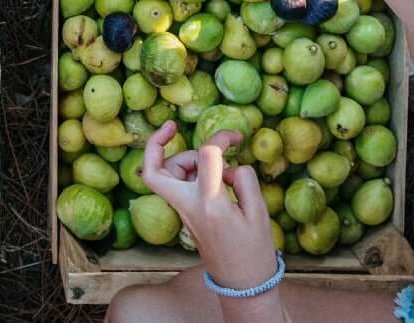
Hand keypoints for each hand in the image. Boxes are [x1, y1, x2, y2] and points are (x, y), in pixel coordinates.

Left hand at [141, 122, 280, 294]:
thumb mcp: (258, 213)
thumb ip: (244, 180)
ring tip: (214, 161)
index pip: (206, 155)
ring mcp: (183, 212)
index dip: (221, 138)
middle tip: (173, 126)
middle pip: (154, 171)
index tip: (236, 138)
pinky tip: (212, 173)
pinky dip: (188, 172)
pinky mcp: (186, 216)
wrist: (243, 286)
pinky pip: (176, 185)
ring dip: (182, 158)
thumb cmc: (254, 252)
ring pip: (165, 174)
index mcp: (210, 203)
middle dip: (157, 144)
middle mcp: (189, 206)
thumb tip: (227, 165)